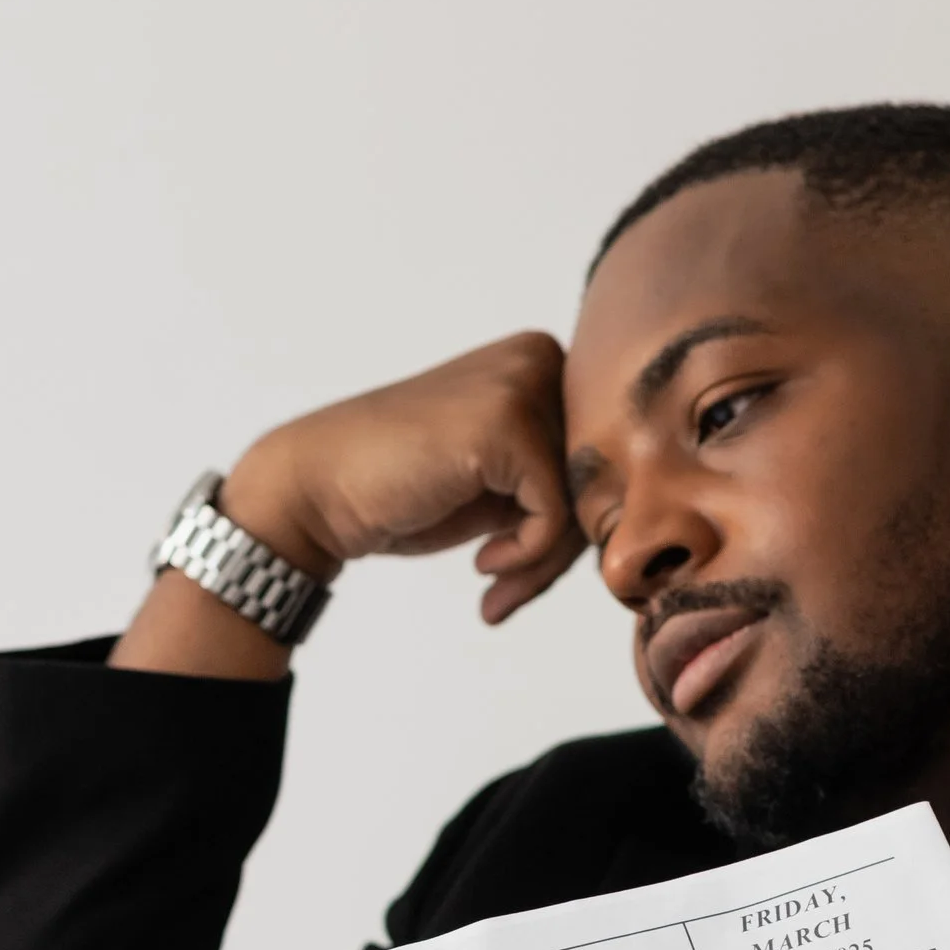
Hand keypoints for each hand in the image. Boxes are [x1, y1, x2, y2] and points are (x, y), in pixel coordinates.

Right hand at [220, 331, 579, 626]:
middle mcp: (540, 358)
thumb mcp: (499, 484)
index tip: (521, 571)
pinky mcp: (507, 424)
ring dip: (542, 565)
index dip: (569, 526)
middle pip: (597, 476)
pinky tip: (483, 563)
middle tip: (507, 592)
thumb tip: (632, 530)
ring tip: (496, 588)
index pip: (597, 455)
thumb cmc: (403, 490)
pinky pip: (556, 514)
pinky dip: (527, 556)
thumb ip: (560, 485)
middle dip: (560, 551)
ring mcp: (523, 384)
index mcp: (541, 361)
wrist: (317, 488)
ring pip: (582, 500)